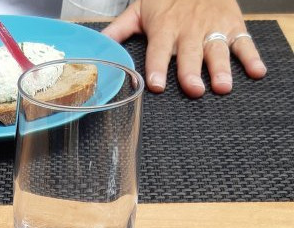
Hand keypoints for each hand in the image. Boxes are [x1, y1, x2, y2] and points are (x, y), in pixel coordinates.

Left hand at [103, 0, 266, 97]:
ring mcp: (213, 27)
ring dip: (221, 68)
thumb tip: (98, 47)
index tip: (155, 85)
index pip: (159, 51)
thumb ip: (119, 31)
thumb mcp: (140, 10)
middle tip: (194, 89)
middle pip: (190, 54)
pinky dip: (252, 57)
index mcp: (165, 28)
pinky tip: (257, 72)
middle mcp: (189, 30)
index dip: (157, 68)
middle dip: (191, 71)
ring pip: (217, 49)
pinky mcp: (233, 25)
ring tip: (223, 86)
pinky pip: (244, 42)